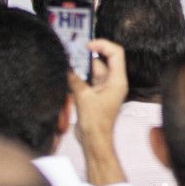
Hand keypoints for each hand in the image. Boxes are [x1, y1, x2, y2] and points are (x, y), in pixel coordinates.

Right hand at [67, 38, 128, 185]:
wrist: (93, 140)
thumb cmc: (95, 122)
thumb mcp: (84, 97)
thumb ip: (76, 80)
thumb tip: (68, 69)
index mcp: (117, 81)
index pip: (115, 53)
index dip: (103, 45)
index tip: (88, 45)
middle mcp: (112, 83)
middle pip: (101, 62)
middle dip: (86, 59)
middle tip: (72, 55)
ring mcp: (103, 89)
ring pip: (92, 72)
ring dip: (80, 70)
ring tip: (67, 68)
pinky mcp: (95, 95)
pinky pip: (86, 81)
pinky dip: (77, 79)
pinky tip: (67, 78)